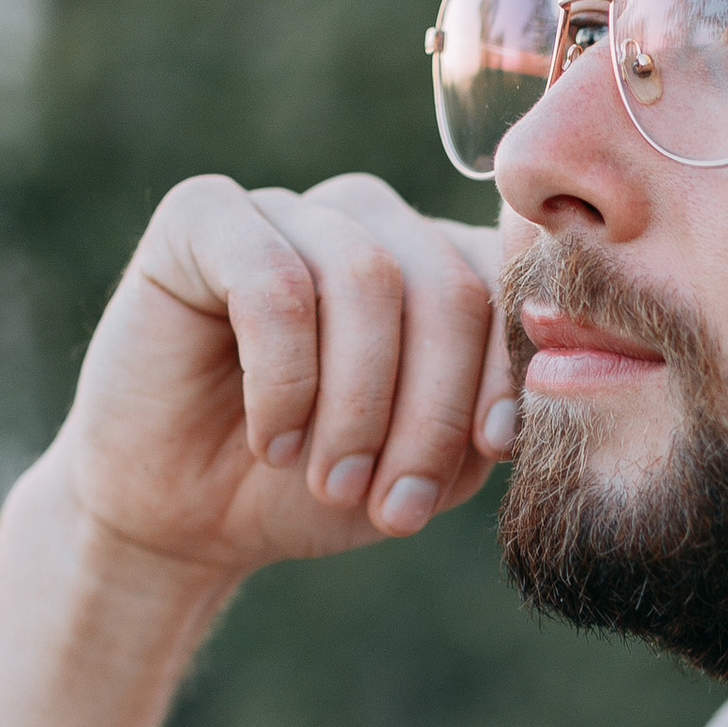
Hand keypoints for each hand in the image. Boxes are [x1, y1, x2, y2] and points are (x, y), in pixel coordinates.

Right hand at [44, 172, 519, 581]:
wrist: (182, 518)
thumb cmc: (309, 489)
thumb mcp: (423, 468)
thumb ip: (488, 418)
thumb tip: (545, 373)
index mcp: (436, 265)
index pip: (508, 284)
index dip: (507, 370)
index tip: (492, 451)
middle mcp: (369, 221)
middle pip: (446, 283)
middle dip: (431, 407)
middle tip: (394, 503)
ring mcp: (287, 208)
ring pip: (367, 278)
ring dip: (356, 403)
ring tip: (329, 479)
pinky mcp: (202, 217)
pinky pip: (273, 278)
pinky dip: (285, 378)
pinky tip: (272, 439)